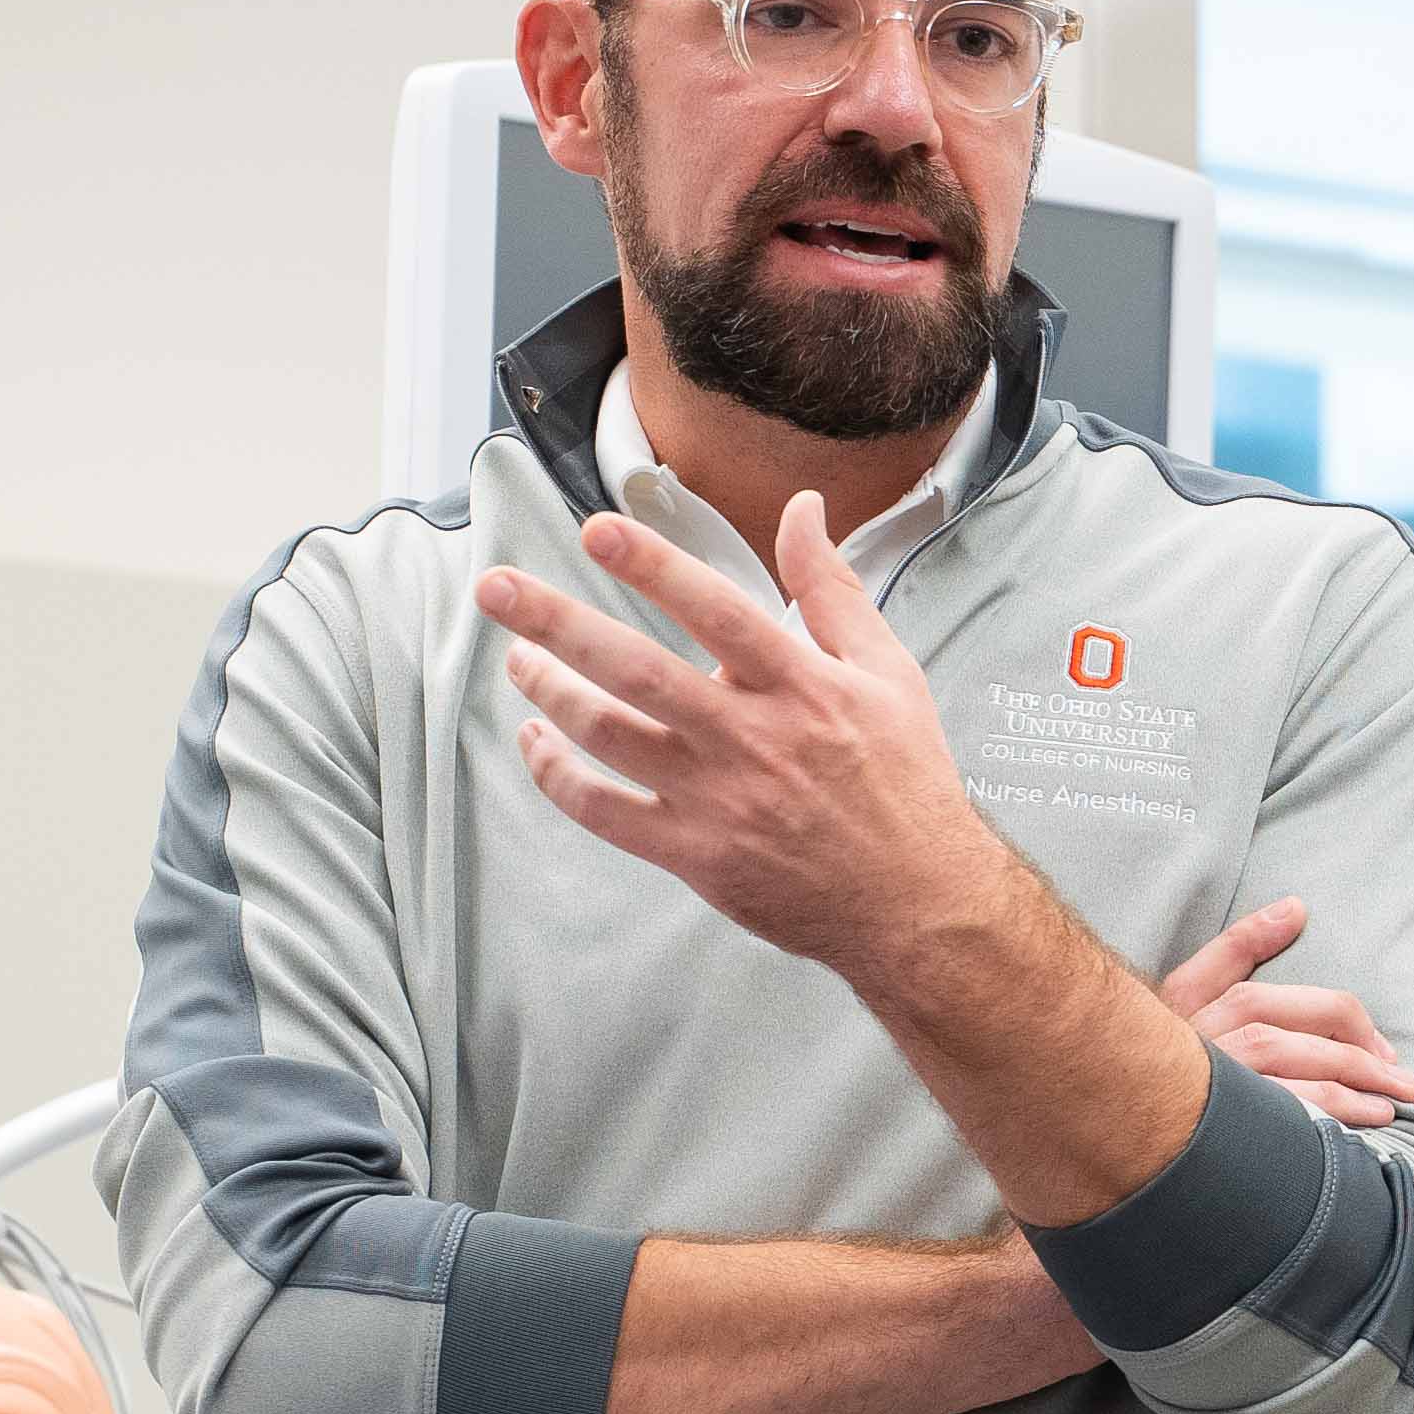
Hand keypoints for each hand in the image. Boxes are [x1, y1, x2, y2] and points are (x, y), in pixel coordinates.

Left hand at [483, 492, 1003, 984]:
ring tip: (518, 658)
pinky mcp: (695, 854)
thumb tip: (804, 509)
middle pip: (637, 670)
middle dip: (558, 624)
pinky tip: (536, 741)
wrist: (917, 904)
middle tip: (495, 589)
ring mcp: (718, 799)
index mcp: (801, 686)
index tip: (596, 529)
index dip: (653, 566)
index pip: (716, 609)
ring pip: (610, 737)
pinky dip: (558, 776)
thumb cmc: (905, 783)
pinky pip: (606, 812)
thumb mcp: (888, 672)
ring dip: (550, 692)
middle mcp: (752, 738)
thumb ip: (834, 588)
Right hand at [1162, 898, 1413, 1130]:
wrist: (1112, 1117)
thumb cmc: (1160, 1052)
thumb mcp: (1186, 992)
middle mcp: (1198, 1045)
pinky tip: (1358, 1131)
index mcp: (1191, 1006)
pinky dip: (1323, 1125)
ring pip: (1288, 1081)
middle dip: (1353, 1050)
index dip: (1328, 1009)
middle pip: (1288, 1039)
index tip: (1372, 1031)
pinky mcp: (1219, 1138)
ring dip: (1350, 1090)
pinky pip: (1281, 1127)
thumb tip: (1296, 907)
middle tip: (1398, 1071)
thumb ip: (1238, 947)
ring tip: (1391, 1101)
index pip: (1257, 988)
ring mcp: (1209, 1093)